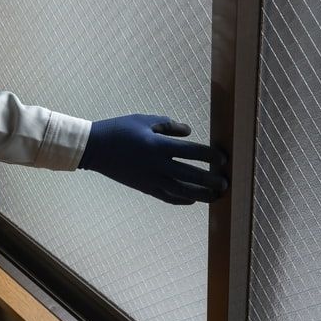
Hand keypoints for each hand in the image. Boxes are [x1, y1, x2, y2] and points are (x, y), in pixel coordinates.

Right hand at [78, 114, 228, 204]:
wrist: (95, 149)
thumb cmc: (120, 130)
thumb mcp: (144, 121)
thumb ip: (168, 126)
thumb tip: (189, 132)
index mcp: (159, 146)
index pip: (193, 152)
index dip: (211, 157)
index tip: (223, 159)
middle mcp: (158, 165)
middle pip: (192, 176)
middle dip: (212, 180)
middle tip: (226, 182)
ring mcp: (152, 180)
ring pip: (183, 192)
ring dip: (202, 194)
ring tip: (216, 196)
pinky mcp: (145, 188)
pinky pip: (168, 197)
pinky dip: (183, 200)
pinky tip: (193, 199)